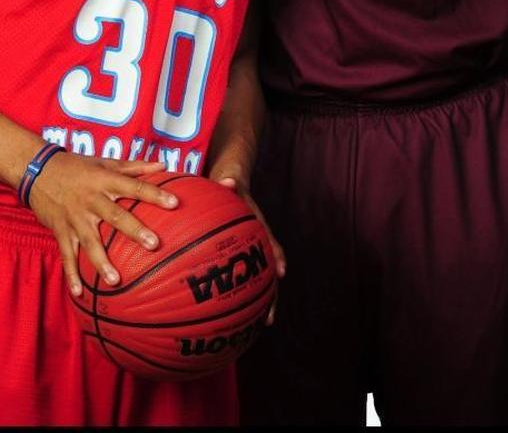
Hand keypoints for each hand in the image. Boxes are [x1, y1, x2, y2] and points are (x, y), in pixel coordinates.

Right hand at [27, 152, 176, 296]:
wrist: (37, 170)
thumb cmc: (77, 166)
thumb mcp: (105, 162)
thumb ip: (134, 167)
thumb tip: (163, 166)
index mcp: (105, 181)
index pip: (134, 187)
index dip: (155, 194)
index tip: (175, 203)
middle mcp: (91, 200)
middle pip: (115, 216)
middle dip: (135, 230)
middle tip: (154, 244)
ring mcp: (74, 217)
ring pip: (90, 242)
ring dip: (102, 262)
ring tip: (116, 280)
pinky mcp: (60, 231)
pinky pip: (66, 255)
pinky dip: (71, 275)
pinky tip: (79, 293)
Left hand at [210, 170, 285, 325]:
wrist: (232, 183)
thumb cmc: (230, 184)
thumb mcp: (230, 181)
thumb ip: (230, 182)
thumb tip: (229, 181)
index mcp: (258, 226)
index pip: (271, 243)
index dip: (277, 258)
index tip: (281, 273)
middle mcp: (258, 243)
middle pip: (269, 272)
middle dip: (271, 296)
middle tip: (269, 319)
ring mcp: (250, 252)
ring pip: (258, 280)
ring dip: (259, 303)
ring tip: (257, 326)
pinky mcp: (237, 257)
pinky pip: (239, 278)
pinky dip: (237, 295)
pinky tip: (226, 317)